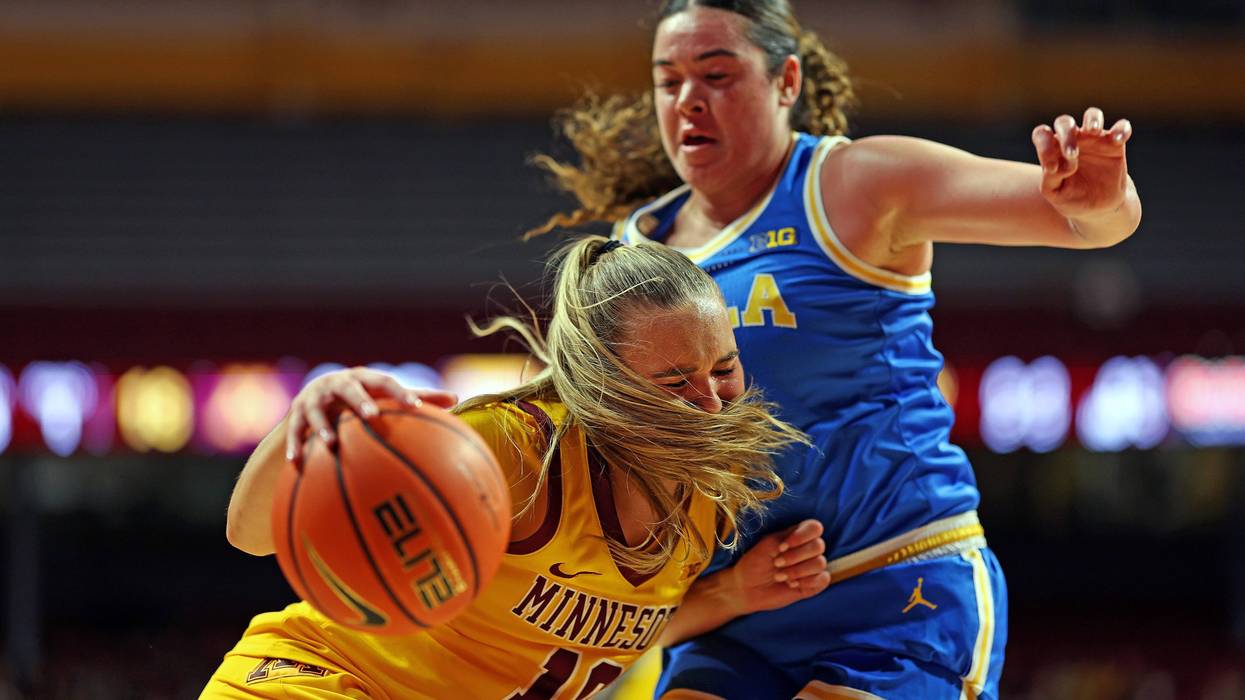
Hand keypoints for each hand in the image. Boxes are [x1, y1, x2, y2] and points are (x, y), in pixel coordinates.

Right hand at [285, 367, 457, 464]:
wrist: (316, 394)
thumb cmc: (363, 397)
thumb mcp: (385, 395)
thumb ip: (417, 397)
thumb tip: (457, 399)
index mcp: (364, 378)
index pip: (385, 382)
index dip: (400, 392)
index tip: (415, 406)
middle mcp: (337, 384)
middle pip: (348, 389)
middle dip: (359, 401)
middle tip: (370, 416)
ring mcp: (314, 399)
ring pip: (315, 411)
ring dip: (322, 426)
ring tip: (330, 444)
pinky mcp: (295, 415)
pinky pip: (293, 432)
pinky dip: (294, 446)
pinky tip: (295, 464)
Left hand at [725, 519, 830, 615]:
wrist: (747, 588)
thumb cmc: (755, 563)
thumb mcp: (766, 546)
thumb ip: (785, 539)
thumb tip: (803, 544)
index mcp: (797, 535)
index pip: (815, 528)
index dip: (802, 536)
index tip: (782, 547)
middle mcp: (807, 549)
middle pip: (818, 546)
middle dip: (796, 556)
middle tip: (776, 563)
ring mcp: (812, 567)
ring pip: (820, 563)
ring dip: (798, 571)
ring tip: (780, 576)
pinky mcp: (814, 584)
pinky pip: (824, 579)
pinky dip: (807, 582)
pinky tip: (791, 585)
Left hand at [1032, 107, 1132, 221]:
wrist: (1099, 208)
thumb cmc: (1071, 198)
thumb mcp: (1054, 194)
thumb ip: (1049, 180)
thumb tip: (1055, 167)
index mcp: (1053, 149)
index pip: (1042, 135)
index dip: (1043, 146)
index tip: (1051, 168)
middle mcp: (1072, 139)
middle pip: (1064, 122)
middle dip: (1066, 134)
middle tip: (1072, 154)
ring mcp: (1094, 139)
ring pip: (1092, 115)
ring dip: (1092, 119)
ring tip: (1093, 130)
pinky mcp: (1115, 144)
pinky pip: (1121, 127)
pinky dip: (1121, 129)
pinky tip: (1117, 140)